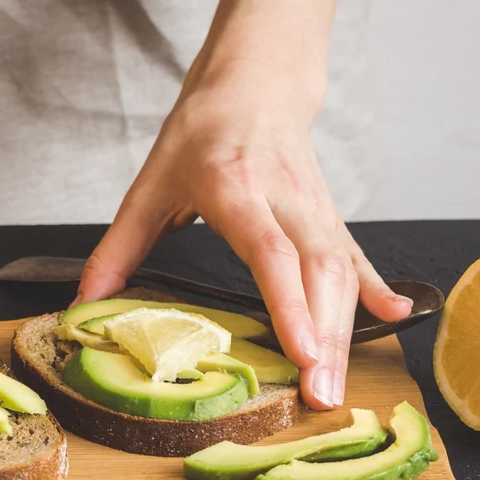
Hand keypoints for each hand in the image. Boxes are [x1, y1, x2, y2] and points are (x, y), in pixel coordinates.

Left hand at [76, 60, 412, 409]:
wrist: (253, 84)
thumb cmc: (201, 132)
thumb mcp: (150, 184)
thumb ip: (118, 248)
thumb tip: (84, 303)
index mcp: (236, 187)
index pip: (272, 252)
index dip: (290, 304)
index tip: (303, 352)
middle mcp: (284, 198)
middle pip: (318, 271)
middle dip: (325, 337)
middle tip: (320, 395)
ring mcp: (314, 207)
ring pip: (342, 271)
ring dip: (345, 330)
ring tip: (334, 386)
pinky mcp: (330, 214)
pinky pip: (356, 256)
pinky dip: (376, 290)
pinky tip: (395, 318)